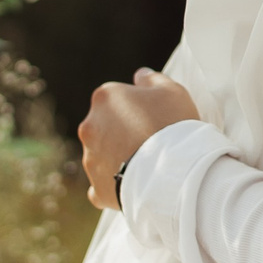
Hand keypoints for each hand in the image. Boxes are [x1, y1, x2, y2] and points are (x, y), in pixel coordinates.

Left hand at [77, 68, 199, 209]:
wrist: (172, 172)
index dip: (137, 107)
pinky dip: (113, 184)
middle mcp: (89, 126)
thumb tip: (140, 75)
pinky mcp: (96, 188)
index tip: (154, 117)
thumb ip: (152, 79)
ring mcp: (90, 159)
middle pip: (105, 126)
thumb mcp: (172, 91)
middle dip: (122, 132)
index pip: (116, 98)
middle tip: (150, 141)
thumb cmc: (173, 125)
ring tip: (146, 165)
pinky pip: (102, 184)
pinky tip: (133, 184)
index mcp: (105, 98)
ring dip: (117, 157)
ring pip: (102, 155)